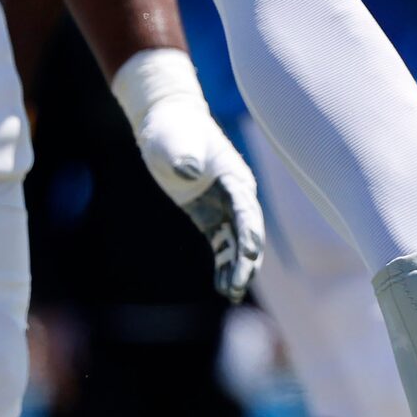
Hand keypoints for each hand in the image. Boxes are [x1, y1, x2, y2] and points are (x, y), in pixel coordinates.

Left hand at [111, 49, 264, 301]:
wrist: (167, 124)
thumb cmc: (174, 129)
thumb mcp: (176, 141)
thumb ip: (184, 156)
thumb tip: (190, 171)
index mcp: (234, 176)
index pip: (246, 208)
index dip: (249, 231)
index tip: (249, 252)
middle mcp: (237, 194)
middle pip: (247, 231)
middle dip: (246, 260)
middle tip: (238, 284)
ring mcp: (225, 206)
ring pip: (238, 242)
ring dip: (237, 268)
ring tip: (230, 293)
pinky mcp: (211, 215)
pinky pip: (222, 244)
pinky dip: (224, 264)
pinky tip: (221, 287)